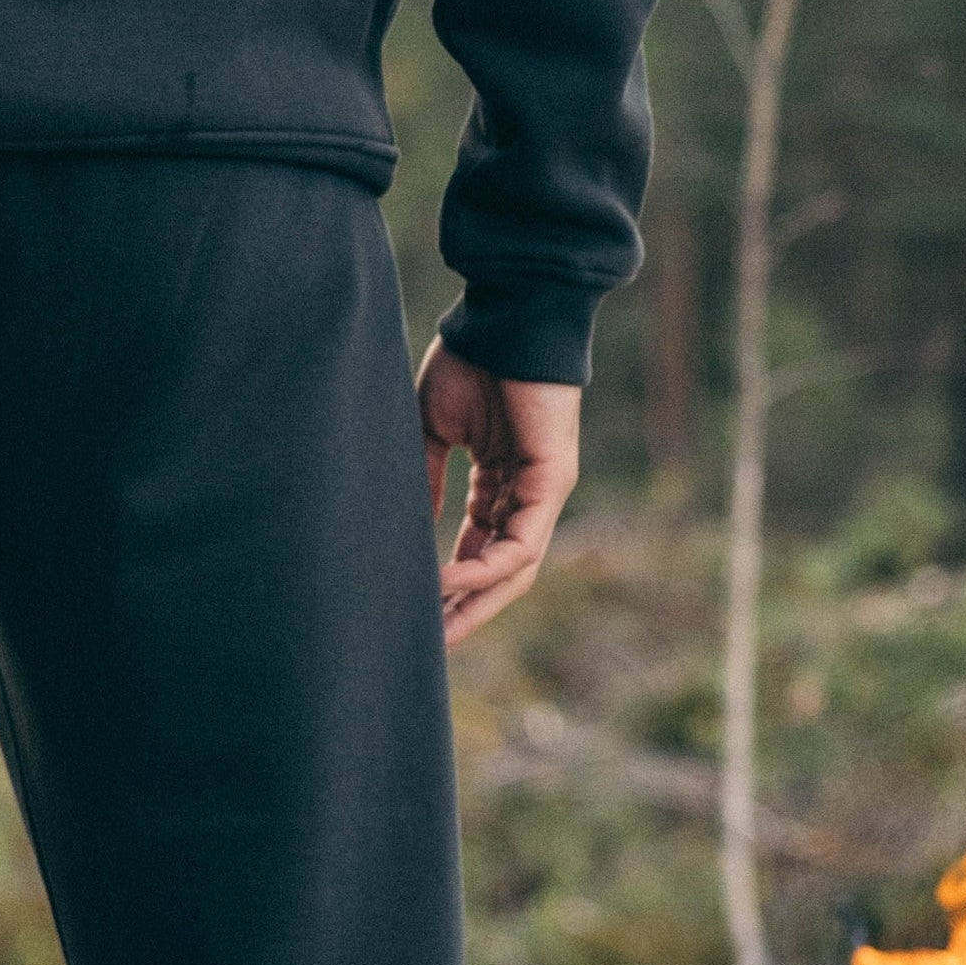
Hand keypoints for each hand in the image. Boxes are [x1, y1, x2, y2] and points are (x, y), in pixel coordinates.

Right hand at [417, 342, 579, 648]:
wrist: (502, 317)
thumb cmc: (470, 360)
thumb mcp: (433, 429)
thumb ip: (427, 478)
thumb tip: (414, 528)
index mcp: (499, 480)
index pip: (479, 548)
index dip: (450, 585)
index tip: (417, 616)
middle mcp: (526, 492)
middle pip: (501, 572)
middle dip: (466, 610)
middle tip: (430, 648)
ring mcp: (543, 490)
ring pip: (515, 569)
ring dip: (476, 602)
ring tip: (437, 630)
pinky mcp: (552, 481)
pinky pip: (520, 543)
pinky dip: (485, 568)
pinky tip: (447, 583)